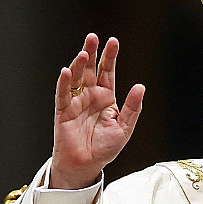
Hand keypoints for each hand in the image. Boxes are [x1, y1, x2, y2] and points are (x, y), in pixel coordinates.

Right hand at [50, 34, 145, 188]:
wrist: (86, 165)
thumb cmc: (105, 148)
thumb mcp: (125, 127)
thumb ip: (132, 107)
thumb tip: (140, 86)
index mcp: (106, 98)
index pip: (108, 72)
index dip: (109, 57)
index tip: (113, 41)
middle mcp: (90, 96)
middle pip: (90, 70)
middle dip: (92, 53)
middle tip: (93, 37)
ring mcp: (76, 102)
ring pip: (76, 78)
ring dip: (79, 64)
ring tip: (85, 52)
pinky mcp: (63, 111)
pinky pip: (63, 94)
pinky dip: (64, 83)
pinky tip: (67, 71)